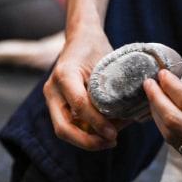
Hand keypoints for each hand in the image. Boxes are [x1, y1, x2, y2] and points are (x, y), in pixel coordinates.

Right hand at [42, 31, 119, 149]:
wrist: (81, 39)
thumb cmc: (96, 48)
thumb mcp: (106, 63)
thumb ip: (112, 89)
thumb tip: (129, 116)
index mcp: (64, 75)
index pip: (79, 105)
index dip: (97, 123)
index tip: (114, 133)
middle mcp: (52, 90)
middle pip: (63, 128)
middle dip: (87, 141)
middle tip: (111, 142)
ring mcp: (53, 99)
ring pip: (64, 130)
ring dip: (87, 141)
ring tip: (110, 140)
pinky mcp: (57, 106)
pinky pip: (69, 126)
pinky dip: (86, 134)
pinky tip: (104, 134)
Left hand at [144, 69, 181, 181]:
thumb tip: (175, 89)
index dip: (169, 87)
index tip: (160, 76)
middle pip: (174, 122)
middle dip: (156, 101)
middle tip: (149, 86)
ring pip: (173, 139)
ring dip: (160, 118)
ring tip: (156, 101)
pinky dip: (172, 133)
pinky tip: (169, 120)